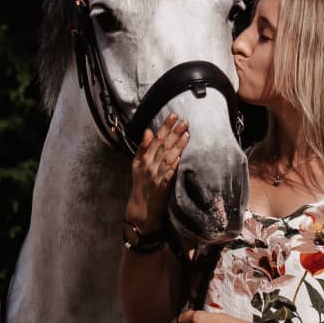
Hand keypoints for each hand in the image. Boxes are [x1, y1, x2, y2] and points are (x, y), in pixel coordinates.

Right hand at [126, 113, 189, 227]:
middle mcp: (149, 165)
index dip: (165, 126)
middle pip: (163, 145)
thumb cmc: (141, 183)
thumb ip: (143, 147)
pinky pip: (167, 174)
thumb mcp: (137, 164)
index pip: (156, 138)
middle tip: (185, 121)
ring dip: (177, 145)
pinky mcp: (161, 186)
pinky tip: (179, 156)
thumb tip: (148, 130)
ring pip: (167, 157)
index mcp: (143, 158)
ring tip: (187, 134)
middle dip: (174, 132)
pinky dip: (172, 165)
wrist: (141, 207)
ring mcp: (155, 175)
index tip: (174, 116)